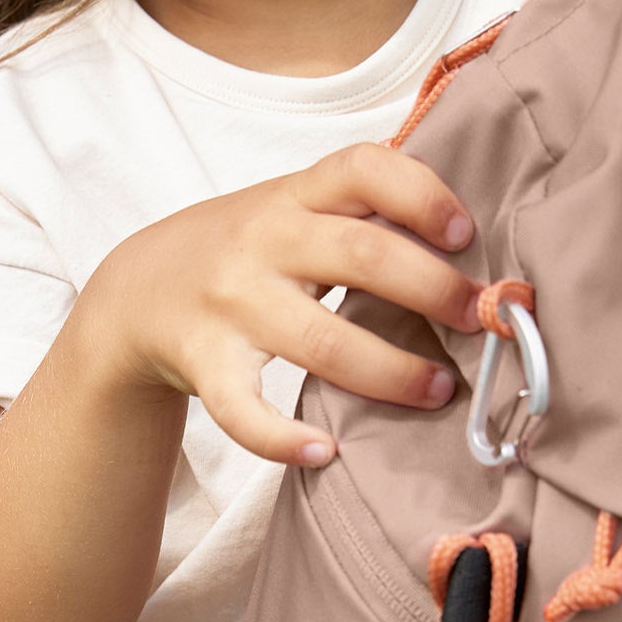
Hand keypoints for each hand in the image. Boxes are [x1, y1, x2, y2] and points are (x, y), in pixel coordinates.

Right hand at [81, 143, 479, 467]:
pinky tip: (324, 453)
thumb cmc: (244, 249)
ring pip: (322, 341)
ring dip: (393, 372)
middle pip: (363, 256)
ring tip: (439, 389)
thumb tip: (475, 247)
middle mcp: (264, 240)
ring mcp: (233, 303)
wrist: (136, 291)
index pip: (364, 168)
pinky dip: (282, 438)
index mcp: (295, 194)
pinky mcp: (206, 363)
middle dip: (436, 291)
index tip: (465, 235)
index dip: (423, 196)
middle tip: (484, 321)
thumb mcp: (293, 207)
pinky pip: (243, 410)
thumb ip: (365, 211)